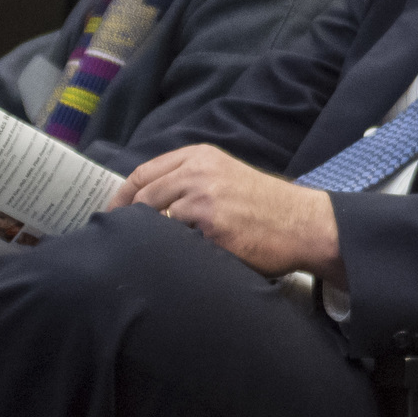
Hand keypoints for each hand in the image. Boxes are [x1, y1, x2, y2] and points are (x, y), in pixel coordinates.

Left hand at [119, 146, 341, 280]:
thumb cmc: (268, 207)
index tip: (111, 215)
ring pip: (153, 219)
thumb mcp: (228, 177)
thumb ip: (191, 180)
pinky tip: (174, 259)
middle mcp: (198, 172)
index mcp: (200, 157)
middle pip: (142, 196)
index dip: (121, 197)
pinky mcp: (211, 226)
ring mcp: (203, 198)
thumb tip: (148, 202)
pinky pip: (174, 240)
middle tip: (120, 241)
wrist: (305, 224)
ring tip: (149, 253)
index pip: (143, 173)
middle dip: (127, 221)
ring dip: (149, 238)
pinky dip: (170, 250)